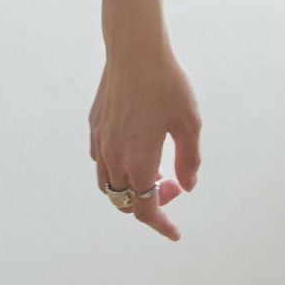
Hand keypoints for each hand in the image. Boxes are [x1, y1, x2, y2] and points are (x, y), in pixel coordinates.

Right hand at [89, 44, 201, 240]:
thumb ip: (189, 159)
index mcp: (138, 162)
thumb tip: (187, 186)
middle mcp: (113, 158)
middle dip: (150, 202)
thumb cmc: (167, 85)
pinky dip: (118, 168)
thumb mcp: (189, 123)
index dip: (161, 224)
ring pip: (109, 184)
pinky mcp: (94, 127)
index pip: (146, 210)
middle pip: (125, 201)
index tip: (175, 233)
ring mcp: (100, 143)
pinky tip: (135, 150)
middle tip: (174, 183)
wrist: (135, 52)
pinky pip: (101, 161)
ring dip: (130, 187)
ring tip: (155, 169)